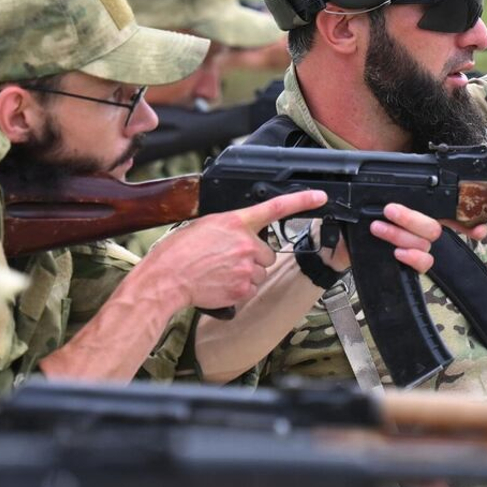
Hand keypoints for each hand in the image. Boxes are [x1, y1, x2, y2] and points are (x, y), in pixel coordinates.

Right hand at [141, 189, 325, 310]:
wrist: (166, 279)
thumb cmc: (177, 252)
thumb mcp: (203, 226)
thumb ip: (229, 227)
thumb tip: (239, 233)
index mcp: (235, 221)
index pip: (275, 207)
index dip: (302, 201)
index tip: (320, 197)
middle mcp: (246, 243)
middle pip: (267, 253)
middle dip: (253, 257)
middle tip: (227, 259)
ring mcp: (246, 267)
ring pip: (260, 272)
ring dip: (246, 274)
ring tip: (220, 272)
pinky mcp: (243, 288)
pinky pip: (250, 289)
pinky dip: (239, 289)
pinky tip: (220, 284)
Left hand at [320, 204, 486, 276]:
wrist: (334, 243)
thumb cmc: (351, 216)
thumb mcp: (367, 195)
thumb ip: (385, 188)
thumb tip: (392, 173)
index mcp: (417, 207)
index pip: (450, 211)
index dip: (468, 220)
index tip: (478, 229)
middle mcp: (419, 228)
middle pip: (435, 227)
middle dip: (412, 219)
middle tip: (389, 211)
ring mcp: (414, 247)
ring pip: (426, 243)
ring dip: (401, 234)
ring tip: (377, 228)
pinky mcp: (406, 263)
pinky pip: (423, 263)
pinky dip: (412, 257)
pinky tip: (396, 253)